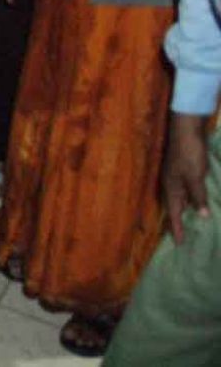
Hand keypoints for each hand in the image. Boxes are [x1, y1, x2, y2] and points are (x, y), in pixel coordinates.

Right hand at [163, 113, 210, 243]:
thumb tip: (202, 216)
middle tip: (182, 235)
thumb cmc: (189, 153)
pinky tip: (194, 199)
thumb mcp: (195, 177)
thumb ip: (198, 196)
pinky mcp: (183, 169)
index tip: (178, 243)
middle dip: (177, 221)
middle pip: (174, 206)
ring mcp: (176, 175)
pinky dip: (189, 198)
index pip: (174, 213)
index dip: (177, 228)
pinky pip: (185, 189)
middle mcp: (171, 183)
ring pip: (180, 197)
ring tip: (189, 221)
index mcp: (171, 187)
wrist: (186, 129)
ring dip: (184, 209)